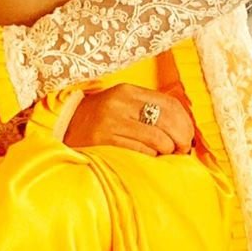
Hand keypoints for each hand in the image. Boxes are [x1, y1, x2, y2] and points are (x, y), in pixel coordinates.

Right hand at [63, 83, 194, 156]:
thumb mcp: (122, 105)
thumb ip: (148, 109)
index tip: (188, 137)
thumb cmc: (99, 119)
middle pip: (168, 121)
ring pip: (157, 139)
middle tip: (181, 151)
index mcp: (127, 91)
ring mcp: (111, 122)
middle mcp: (120, 103)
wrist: (63, 126)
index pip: (170, 103)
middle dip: (181, 140)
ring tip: (162, 156)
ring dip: (166, 152)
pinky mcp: (104, 141)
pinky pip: (141, 152)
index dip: (186, 123)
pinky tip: (146, 159)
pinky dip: (150, 158)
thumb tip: (184, 129)